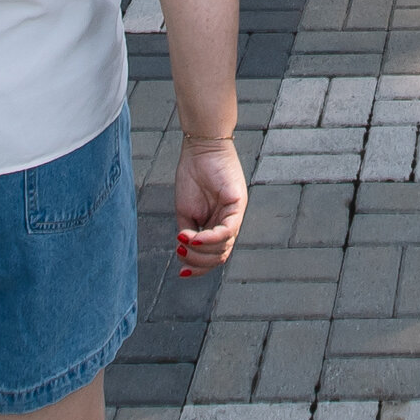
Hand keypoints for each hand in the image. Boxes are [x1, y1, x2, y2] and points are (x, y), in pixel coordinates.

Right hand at [173, 135, 249, 271]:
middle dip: (198, 262)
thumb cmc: (192, 175)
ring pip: (224, 248)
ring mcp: (236, 214)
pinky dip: (209, 238)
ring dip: (200, 252)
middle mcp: (230, 222)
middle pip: (220, 256)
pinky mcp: (239, 204)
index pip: (215, 256)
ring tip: (183, 244)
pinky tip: (193, 237)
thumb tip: (187, 255)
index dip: (198, 268)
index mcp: (218, 225)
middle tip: (180, 256)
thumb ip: (190, 234)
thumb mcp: (186, 213)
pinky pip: (228, 230)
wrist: (199, 148)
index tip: (181, 272)